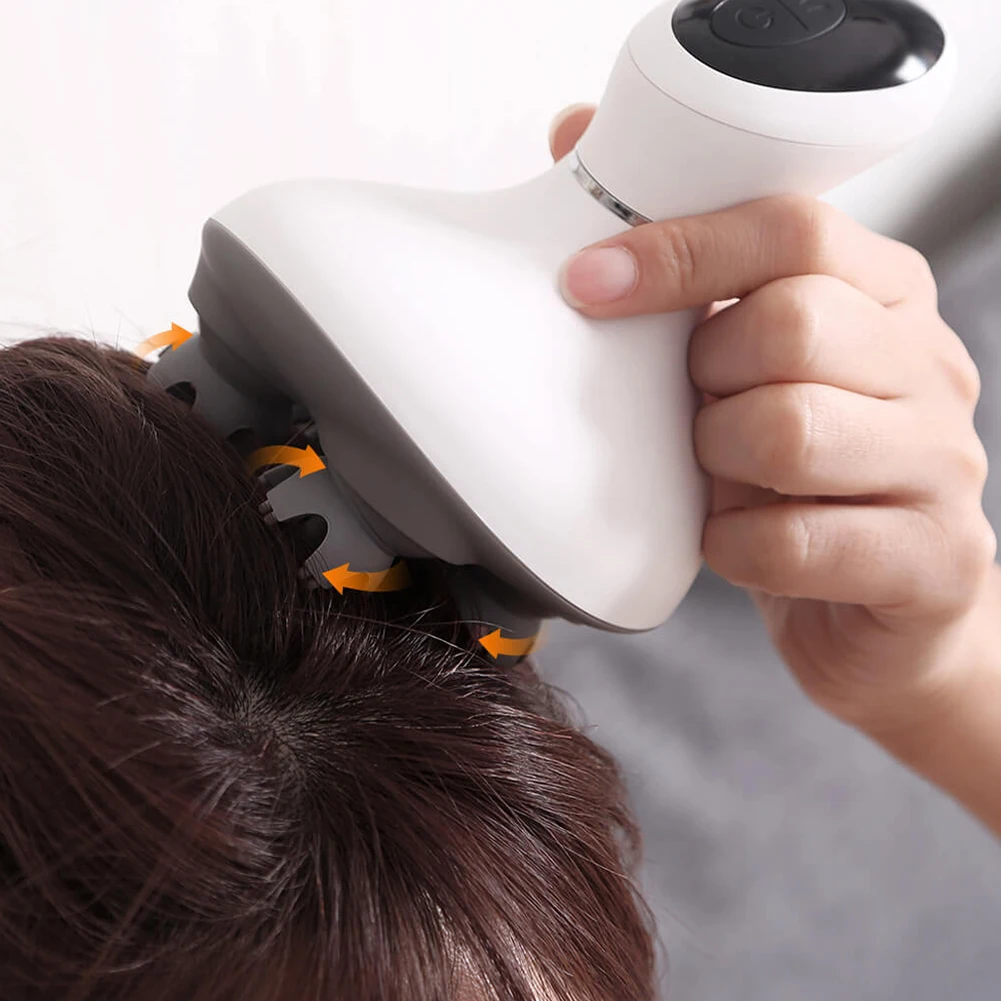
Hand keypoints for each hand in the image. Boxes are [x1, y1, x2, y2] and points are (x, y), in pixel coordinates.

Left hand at [549, 105, 998, 735]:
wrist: (875, 610)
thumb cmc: (793, 475)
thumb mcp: (740, 361)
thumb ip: (679, 266)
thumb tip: (571, 135)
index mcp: (885, 295)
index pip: (791, 230)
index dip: (680, 250)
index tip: (591, 280)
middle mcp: (927, 366)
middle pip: (790, 324)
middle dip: (707, 375)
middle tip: (698, 408)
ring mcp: (941, 464)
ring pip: (788, 430)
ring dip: (716, 461)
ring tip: (720, 475)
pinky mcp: (931, 559)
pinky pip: (793, 542)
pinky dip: (734, 547)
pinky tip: (736, 540)